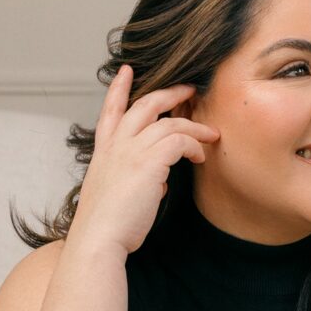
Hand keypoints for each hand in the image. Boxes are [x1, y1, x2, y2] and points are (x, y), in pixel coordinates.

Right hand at [71, 64, 219, 258]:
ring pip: (169, 121)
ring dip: (194, 126)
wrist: (98, 239)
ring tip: (211, 133)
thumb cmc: (108, 225)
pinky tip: (200, 158)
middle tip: (190, 88)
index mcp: (104, 152)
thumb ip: (138, 180)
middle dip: (170, 92)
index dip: (118, 89)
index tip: (127, 71)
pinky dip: (194, 146)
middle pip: (145, 104)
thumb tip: (159, 181)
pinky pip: (180, 140)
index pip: (110, 111)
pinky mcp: (148, 160)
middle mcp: (116, 145)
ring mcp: (131, 150)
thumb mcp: (118, 195)